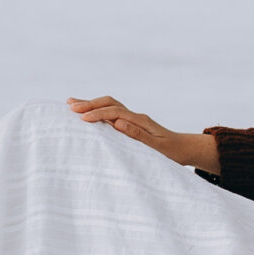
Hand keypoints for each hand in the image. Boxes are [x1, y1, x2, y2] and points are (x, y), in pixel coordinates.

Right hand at [68, 96, 216, 170]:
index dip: (97, 114)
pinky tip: (87, 113)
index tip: (81, 118)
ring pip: (109, 105)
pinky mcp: (130, 123)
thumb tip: (118, 123)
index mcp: (140, 121)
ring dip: (91, 104)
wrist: (183, 149)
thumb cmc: (171, 152)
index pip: (114, 112)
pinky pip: (111, 112)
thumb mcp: (157, 147)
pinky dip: (97, 110)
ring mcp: (132, 118)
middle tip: (70, 106)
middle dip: (90, 103)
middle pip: (110, 103)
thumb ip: (138, 136)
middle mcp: (135, 116)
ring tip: (71, 104)